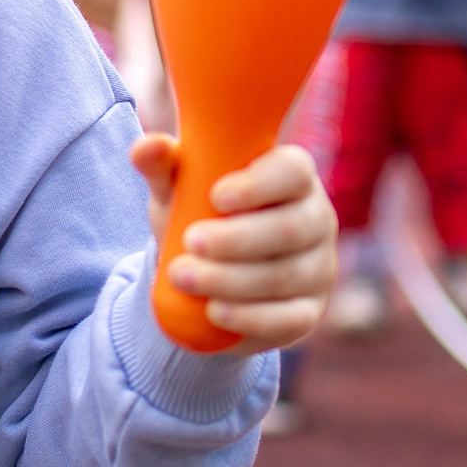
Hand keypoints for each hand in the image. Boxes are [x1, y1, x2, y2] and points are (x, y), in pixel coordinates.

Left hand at [131, 136, 338, 356]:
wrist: (206, 271)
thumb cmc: (199, 213)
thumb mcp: (178, 188)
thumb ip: (162, 165)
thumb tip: (147, 147)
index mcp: (293, 176)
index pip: (293, 171)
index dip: (259, 184)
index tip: (215, 196)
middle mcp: (316, 219)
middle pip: (290, 229)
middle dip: (237, 239)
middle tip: (190, 242)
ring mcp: (319, 268)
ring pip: (284, 276)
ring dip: (231, 279)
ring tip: (183, 277)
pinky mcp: (309, 311)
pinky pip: (290, 319)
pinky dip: (250, 317)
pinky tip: (215, 311)